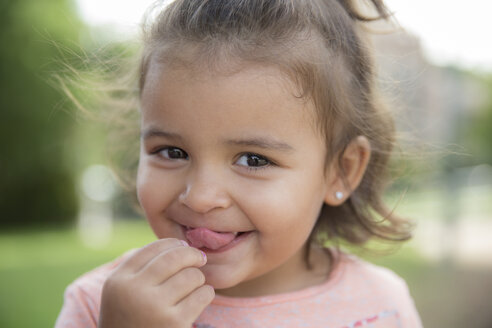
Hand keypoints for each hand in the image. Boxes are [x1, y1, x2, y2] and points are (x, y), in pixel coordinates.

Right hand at [98, 238, 213, 327]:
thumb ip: (138, 269)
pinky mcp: (175, 323)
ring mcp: (155, 308)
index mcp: (118, 281)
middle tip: (200, 258)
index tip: (183, 246)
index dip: (172, 244)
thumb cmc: (128, 321)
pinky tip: (201, 297)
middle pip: (173, 258)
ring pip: (191, 275)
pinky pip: (202, 295)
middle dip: (191, 254)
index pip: (151, 249)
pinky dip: (206, 293)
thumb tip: (175, 244)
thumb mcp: (119, 293)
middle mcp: (134, 292)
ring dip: (199, 277)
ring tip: (196, 284)